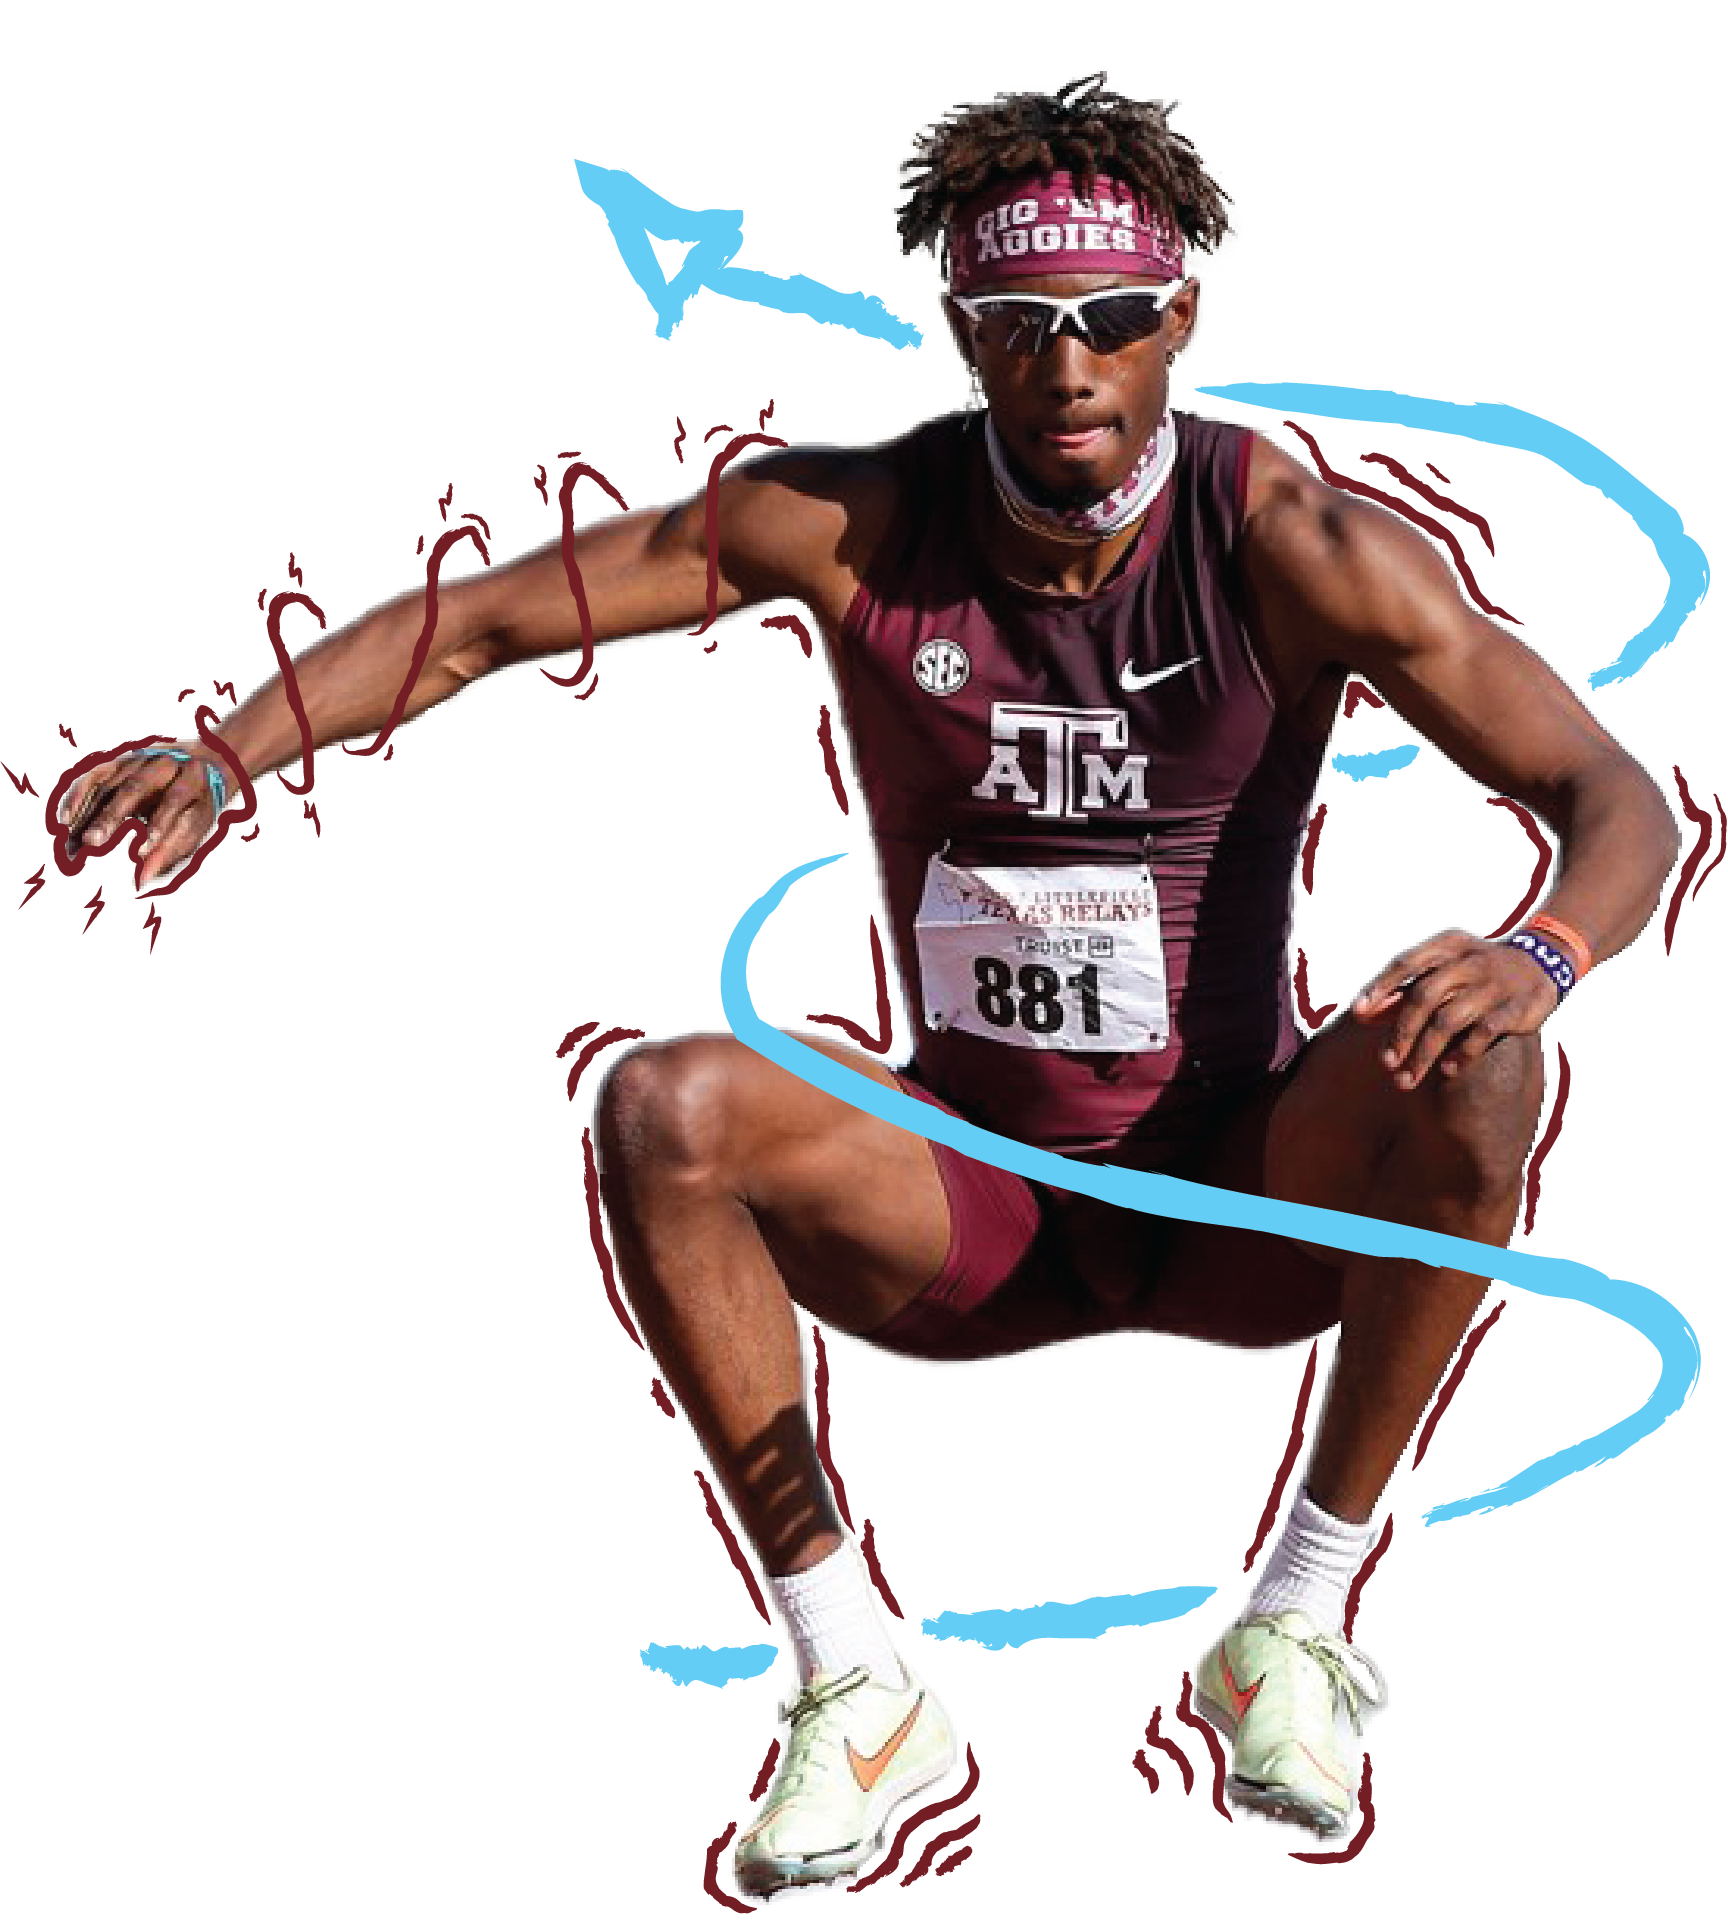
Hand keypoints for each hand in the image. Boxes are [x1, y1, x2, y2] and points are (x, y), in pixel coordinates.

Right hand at [58, 740, 231, 892]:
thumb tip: (144, 879)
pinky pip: (91, 773)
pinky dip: (76, 796)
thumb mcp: (197, 824)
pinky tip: (66, 819)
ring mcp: (138, 757)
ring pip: (108, 782)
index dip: (159, 825)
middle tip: (91, 843)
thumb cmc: (197, 801)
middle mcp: (164, 762)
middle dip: (112, 815)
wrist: (199, 757)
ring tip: (73, 841)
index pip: (175, 800)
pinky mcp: (118, 757)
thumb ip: (172, 849)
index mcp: (191, 778)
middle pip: (136, 787)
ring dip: (87, 812)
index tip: (140, 853)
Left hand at [1351, 927, 1558, 1089]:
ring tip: (1407, 1078)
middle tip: (1385, 1063)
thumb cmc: (1475, 973)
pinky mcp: (1517, 1007)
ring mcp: (1494, 983)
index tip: (1357, 1014)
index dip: (1378, 987)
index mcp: (1447, 945)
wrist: (1540, 966)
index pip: (1404, 962)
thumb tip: (1363, 1013)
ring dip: (1424, 1053)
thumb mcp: (1442, 970)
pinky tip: (1447, 1069)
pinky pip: (1484, 1032)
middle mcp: (1469, 959)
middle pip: (1423, 997)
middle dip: (1400, 1033)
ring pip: (1449, 1020)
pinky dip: (1462, 1053)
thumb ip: (1404, 989)